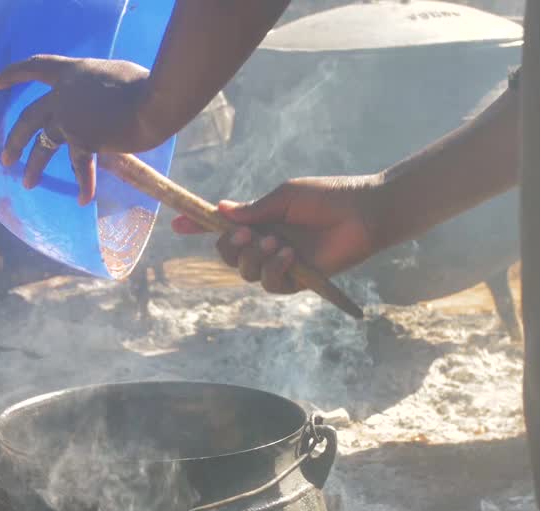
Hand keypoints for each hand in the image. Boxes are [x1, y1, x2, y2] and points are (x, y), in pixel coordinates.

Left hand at [0, 55, 161, 205]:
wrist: (153, 100)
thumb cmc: (146, 85)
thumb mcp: (118, 77)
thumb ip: (101, 89)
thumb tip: (104, 103)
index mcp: (73, 73)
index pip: (37, 67)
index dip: (14, 73)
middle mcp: (64, 95)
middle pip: (29, 117)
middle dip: (15, 138)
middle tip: (5, 157)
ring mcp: (70, 118)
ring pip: (44, 144)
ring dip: (34, 166)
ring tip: (27, 184)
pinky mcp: (83, 140)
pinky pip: (81, 165)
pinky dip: (84, 184)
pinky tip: (84, 200)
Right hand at [172, 175, 383, 293]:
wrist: (363, 213)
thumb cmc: (328, 197)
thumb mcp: (284, 197)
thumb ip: (253, 210)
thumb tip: (220, 212)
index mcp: (260, 221)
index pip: (223, 226)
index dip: (199, 226)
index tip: (177, 224)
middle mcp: (266, 243)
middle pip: (228, 255)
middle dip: (229, 246)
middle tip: (246, 234)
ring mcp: (280, 263)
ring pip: (246, 272)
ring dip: (255, 258)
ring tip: (277, 242)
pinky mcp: (298, 280)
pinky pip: (271, 284)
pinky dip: (274, 269)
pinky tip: (289, 255)